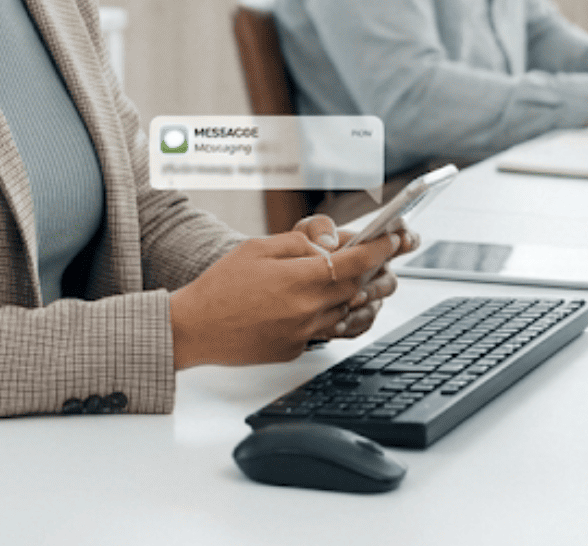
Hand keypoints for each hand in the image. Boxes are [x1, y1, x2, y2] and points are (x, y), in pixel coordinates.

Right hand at [168, 219, 413, 368]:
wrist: (195, 328)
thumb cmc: (220, 285)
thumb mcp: (256, 249)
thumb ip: (297, 244)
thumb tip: (328, 247)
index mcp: (298, 280)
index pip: (354, 263)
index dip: (379, 249)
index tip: (392, 239)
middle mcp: (307, 310)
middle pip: (356, 287)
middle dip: (369, 269)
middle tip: (374, 255)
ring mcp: (303, 333)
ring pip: (344, 310)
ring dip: (352, 293)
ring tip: (346, 279)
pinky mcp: (295, 348)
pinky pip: (325, 329)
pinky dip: (330, 314)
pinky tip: (316, 304)